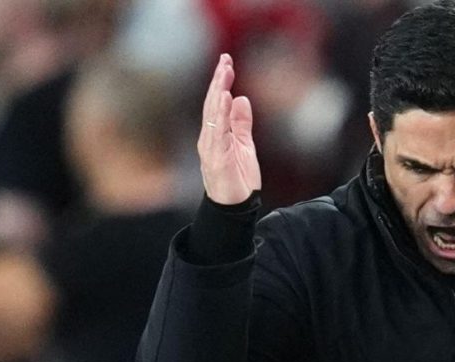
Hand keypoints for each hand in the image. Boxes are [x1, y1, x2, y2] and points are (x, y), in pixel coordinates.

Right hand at [199, 53, 261, 204]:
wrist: (236, 208)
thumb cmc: (238, 179)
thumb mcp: (244, 145)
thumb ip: (241, 123)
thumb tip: (241, 99)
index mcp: (216, 134)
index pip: (216, 103)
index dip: (220, 82)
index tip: (227, 62)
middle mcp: (209, 138)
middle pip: (212, 104)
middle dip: (218, 81)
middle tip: (225, 60)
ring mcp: (211, 148)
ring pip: (212, 115)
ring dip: (218, 92)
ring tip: (224, 73)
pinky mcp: (217, 158)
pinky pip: (218, 132)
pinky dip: (220, 114)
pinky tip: (224, 99)